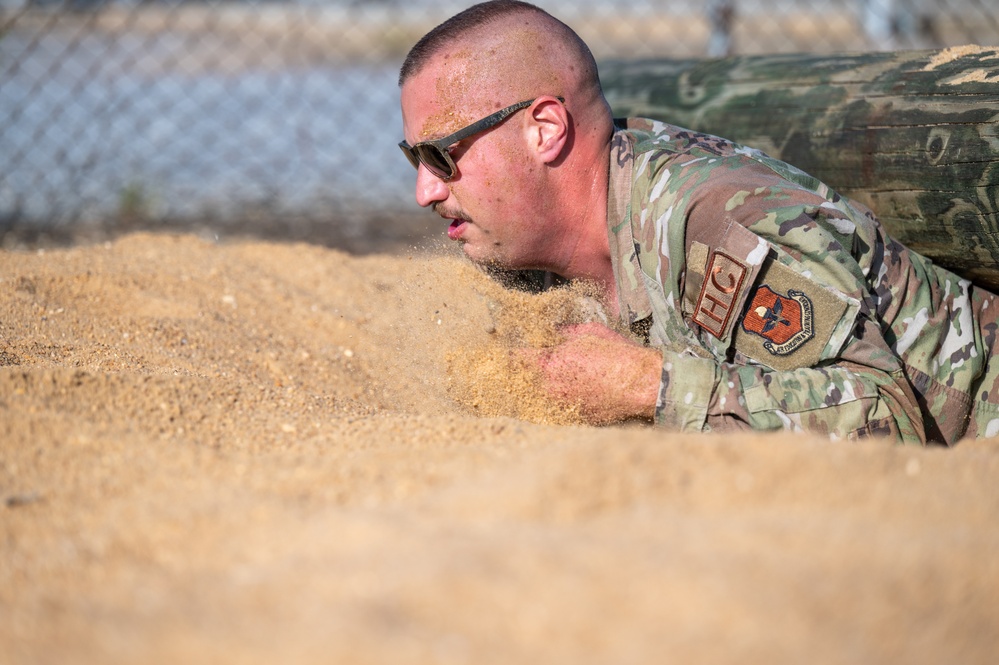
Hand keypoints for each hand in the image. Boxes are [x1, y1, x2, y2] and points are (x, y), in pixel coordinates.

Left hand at [525, 322, 660, 424]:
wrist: (641, 384)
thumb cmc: (617, 354)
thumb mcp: (587, 332)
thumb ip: (561, 332)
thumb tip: (548, 331)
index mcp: (548, 364)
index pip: (515, 358)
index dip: (512, 350)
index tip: (515, 347)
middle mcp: (549, 389)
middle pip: (521, 380)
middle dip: (521, 370)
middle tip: (526, 363)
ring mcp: (559, 407)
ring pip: (535, 397)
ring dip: (535, 388)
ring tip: (548, 379)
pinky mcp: (572, 419)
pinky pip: (554, 409)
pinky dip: (553, 402)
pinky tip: (564, 393)